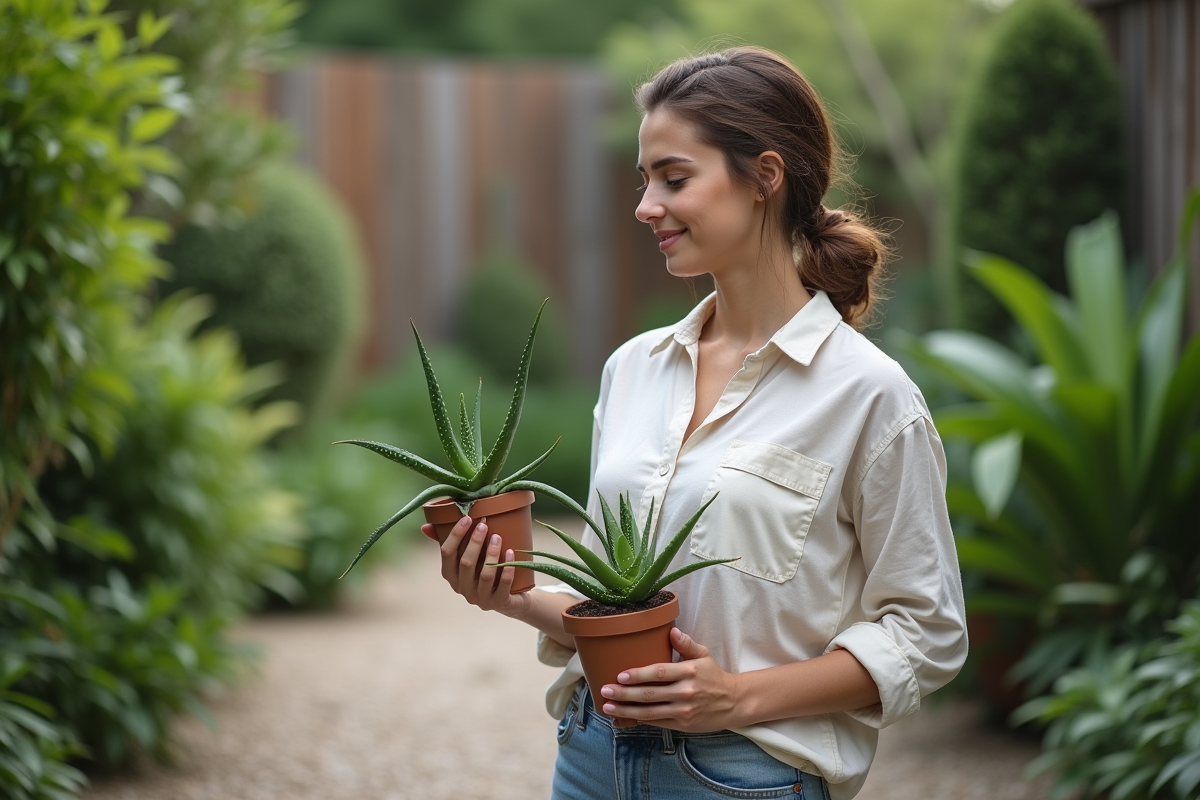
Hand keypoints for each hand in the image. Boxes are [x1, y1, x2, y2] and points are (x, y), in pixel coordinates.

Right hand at [422, 516, 530, 616]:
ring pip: (485, 575)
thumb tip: (425, 526)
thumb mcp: (468, 556)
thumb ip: (452, 541)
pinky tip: (510, 553)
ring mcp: (480, 598)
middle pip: (466, 564)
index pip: (447, 553)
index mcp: (451, 574)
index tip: (467, 518)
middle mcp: (463, 588)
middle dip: (474, 542)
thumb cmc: (485, 570)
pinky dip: (507, 569)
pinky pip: (503, 586)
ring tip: (498, 537)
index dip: (456, 535)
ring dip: (491, 554)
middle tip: (484, 525)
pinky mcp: (499, 602)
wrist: (512, 596)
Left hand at [598, 628, 743, 730]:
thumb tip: (672, 631)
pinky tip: (624, 716)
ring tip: (608, 706)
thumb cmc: (713, 675)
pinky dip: (639, 720)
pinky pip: (657, 722)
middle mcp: (685, 692)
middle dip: (624, 694)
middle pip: (650, 694)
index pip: (659, 673)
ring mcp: (683, 710)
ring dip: (626, 709)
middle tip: (605, 690)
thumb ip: (686, 644)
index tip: (620, 675)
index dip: (638, 675)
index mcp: (689, 671)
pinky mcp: (682, 724)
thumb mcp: (703, 655)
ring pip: (650, 711)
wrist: (732, 702)